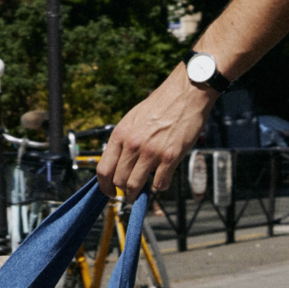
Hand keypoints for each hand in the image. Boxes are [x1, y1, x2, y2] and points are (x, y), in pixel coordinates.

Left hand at [97, 63, 218, 201]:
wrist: (186, 93)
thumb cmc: (161, 105)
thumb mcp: (133, 119)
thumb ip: (124, 140)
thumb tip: (118, 162)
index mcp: (120, 134)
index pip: (103, 169)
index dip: (104, 186)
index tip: (109, 192)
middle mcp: (133, 144)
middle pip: (118, 180)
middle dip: (122, 191)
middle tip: (128, 193)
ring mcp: (151, 152)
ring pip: (134, 186)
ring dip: (137, 194)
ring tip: (140, 194)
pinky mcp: (170, 156)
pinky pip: (160, 183)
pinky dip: (160, 186)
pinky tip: (162, 180)